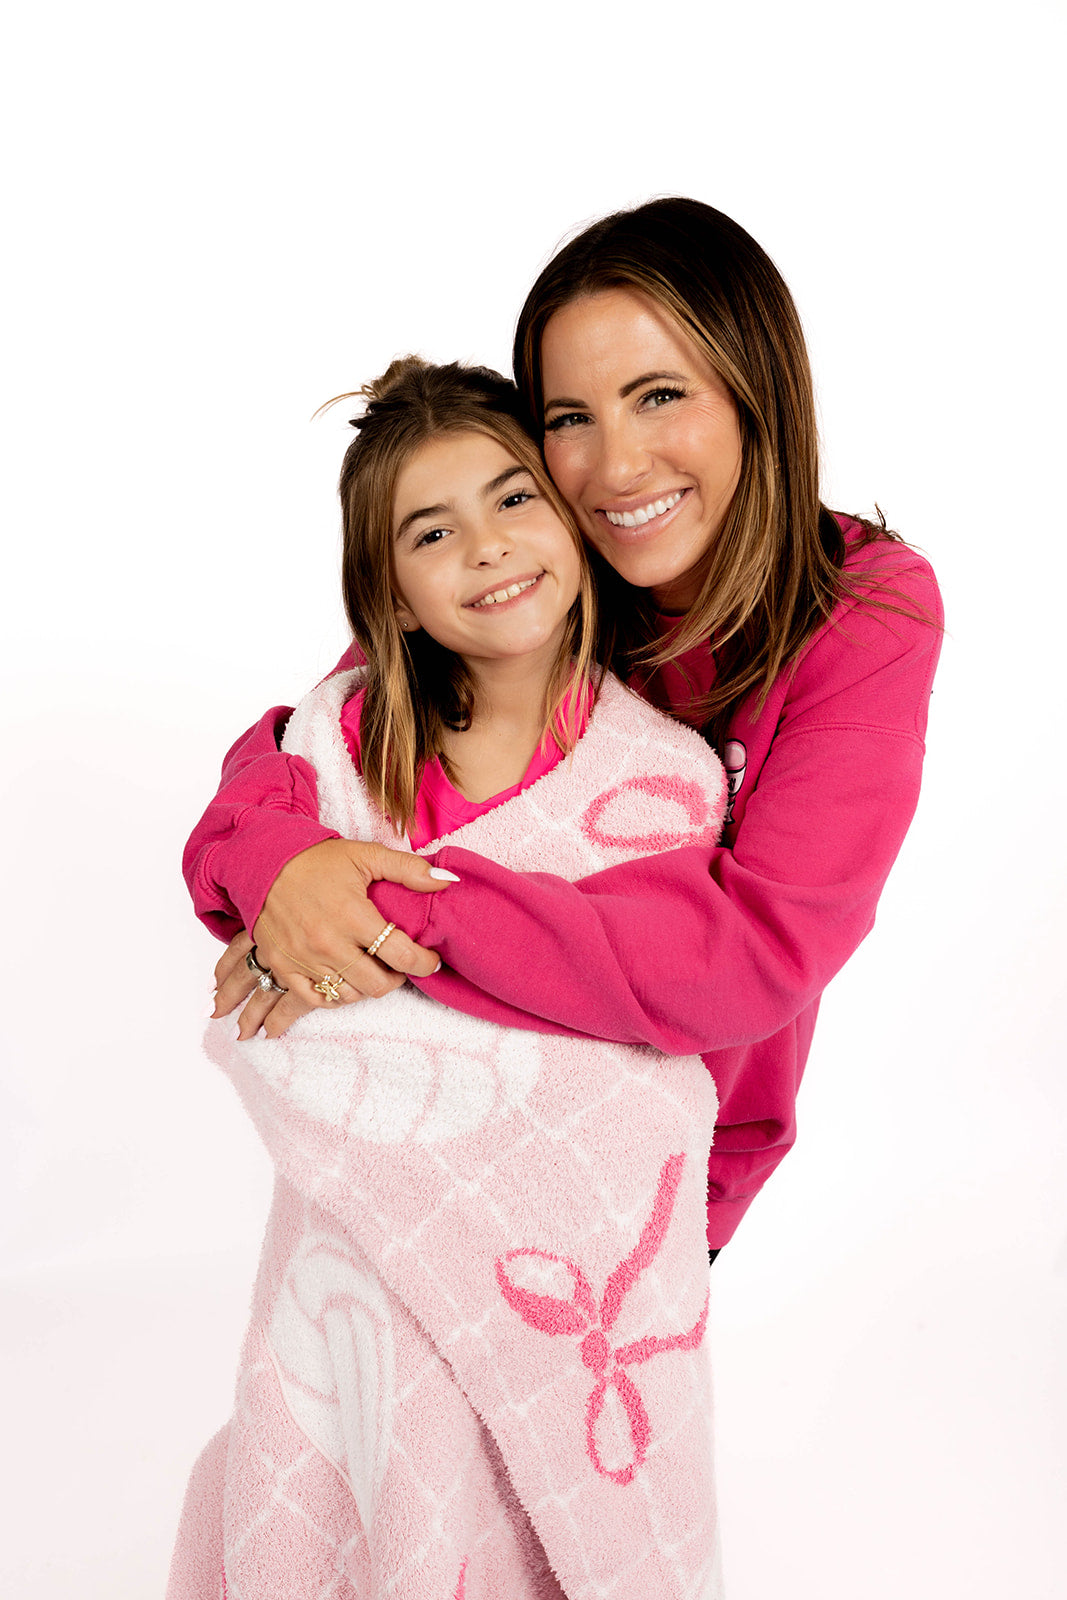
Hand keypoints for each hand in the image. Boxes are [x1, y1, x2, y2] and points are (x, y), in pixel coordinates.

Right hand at [211, 838, 455, 1037]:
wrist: (262, 863)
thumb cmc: (317, 860)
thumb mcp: (366, 855)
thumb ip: (409, 869)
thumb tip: (448, 880)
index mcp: (353, 916)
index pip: (402, 955)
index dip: (424, 963)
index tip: (430, 961)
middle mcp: (329, 943)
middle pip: (378, 984)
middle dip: (398, 978)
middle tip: (399, 964)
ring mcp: (305, 959)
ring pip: (350, 995)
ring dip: (368, 987)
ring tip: (373, 969)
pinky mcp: (284, 966)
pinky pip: (316, 1000)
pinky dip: (336, 996)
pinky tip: (345, 982)